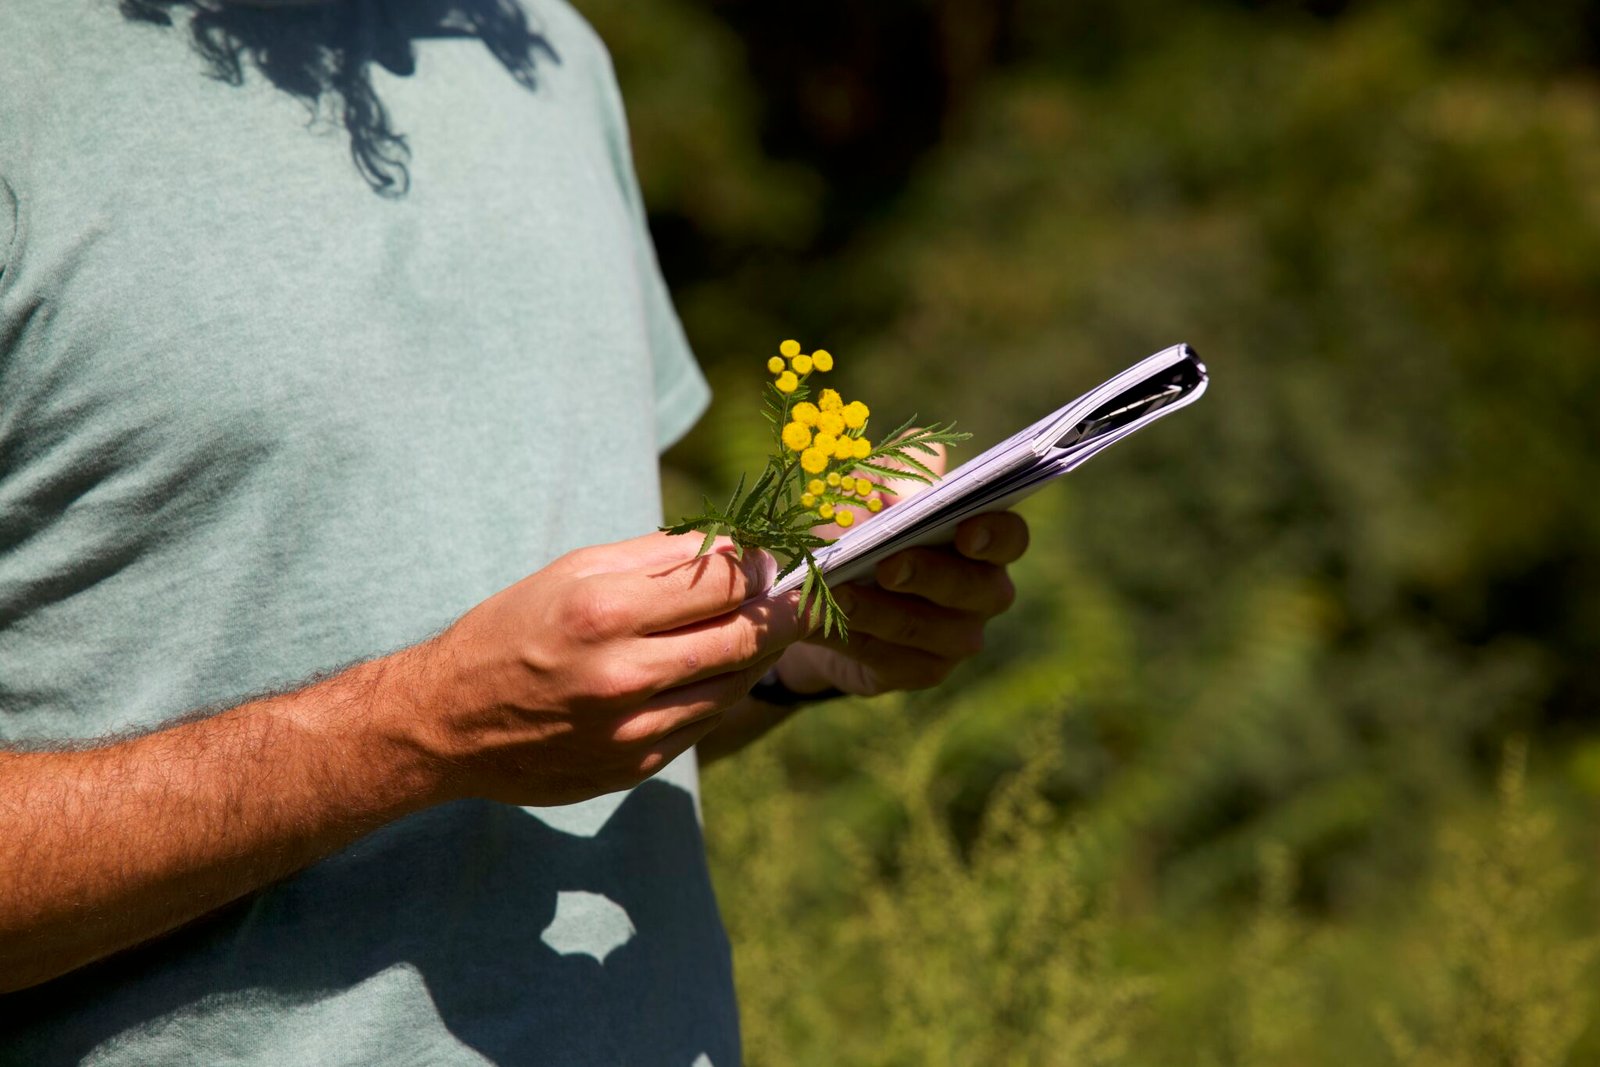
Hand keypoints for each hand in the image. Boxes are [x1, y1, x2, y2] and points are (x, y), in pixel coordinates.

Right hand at [387, 532, 810, 805]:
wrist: (448, 723)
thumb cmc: (512, 630)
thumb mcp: (572, 572)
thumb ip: (655, 558)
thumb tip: (733, 545)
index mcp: (604, 612)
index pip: (722, 582)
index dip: (759, 566)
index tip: (772, 558)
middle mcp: (622, 675)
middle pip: (744, 637)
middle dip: (781, 612)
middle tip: (794, 596)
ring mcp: (631, 731)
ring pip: (733, 685)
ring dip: (755, 654)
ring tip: (756, 629)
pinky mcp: (634, 768)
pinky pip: (703, 724)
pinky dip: (717, 692)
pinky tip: (711, 672)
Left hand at [774, 445, 1029, 697]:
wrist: (822, 597)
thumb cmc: (859, 530)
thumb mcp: (868, 493)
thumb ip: (896, 475)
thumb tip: (923, 466)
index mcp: (982, 541)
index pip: (1010, 537)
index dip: (995, 534)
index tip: (966, 528)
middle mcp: (982, 593)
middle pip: (973, 588)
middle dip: (928, 573)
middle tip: (887, 563)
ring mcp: (955, 639)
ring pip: (926, 629)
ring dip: (879, 610)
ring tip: (837, 592)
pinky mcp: (920, 671)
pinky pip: (893, 660)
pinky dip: (855, 638)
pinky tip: (823, 623)